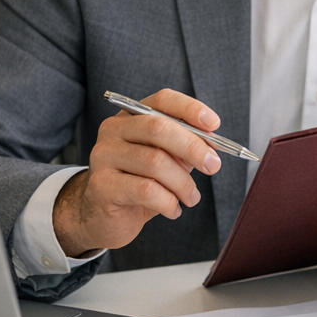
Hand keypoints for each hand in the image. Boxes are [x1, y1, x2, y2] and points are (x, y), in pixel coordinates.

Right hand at [52, 89, 223, 256]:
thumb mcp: (167, 160)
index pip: (162, 100)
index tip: (214, 124)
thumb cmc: (140, 182)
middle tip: (213, 166)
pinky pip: (146, 190)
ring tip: (191, 197)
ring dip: (183, 183)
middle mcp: (113, 130)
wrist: (104, 217)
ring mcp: (103, 156)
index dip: (190, 109)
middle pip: (159, 128)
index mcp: (131, 116)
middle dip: (193, 147)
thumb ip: (185, 147)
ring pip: (156, 162)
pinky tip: (174, 209)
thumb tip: (212, 144)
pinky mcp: (101, 185)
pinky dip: (169, 202)